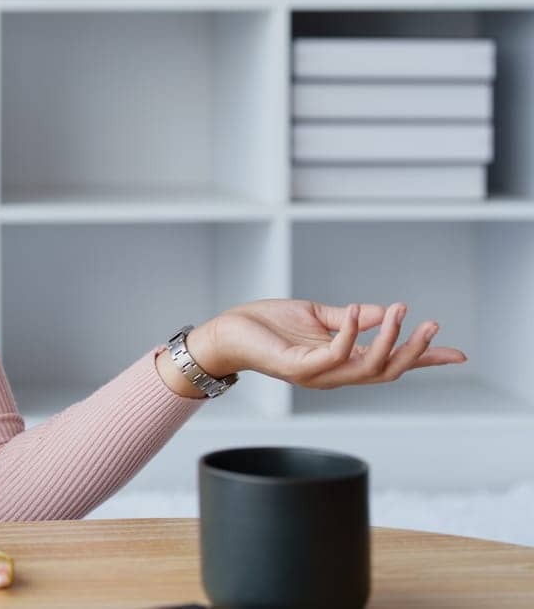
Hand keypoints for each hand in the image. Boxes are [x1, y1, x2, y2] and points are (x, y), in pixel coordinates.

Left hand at [193, 299, 467, 389]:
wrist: (225, 333)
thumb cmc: (266, 326)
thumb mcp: (316, 316)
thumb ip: (350, 318)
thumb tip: (385, 311)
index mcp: (341, 362)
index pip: (390, 364)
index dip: (424, 360)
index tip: (458, 354)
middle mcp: (334, 374)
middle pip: (387, 370)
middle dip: (414, 350)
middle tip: (432, 324)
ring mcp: (318, 374)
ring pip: (367, 366)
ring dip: (388, 339)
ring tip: (401, 311)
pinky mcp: (300, 368)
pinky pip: (334, 352)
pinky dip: (351, 331)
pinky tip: (357, 309)